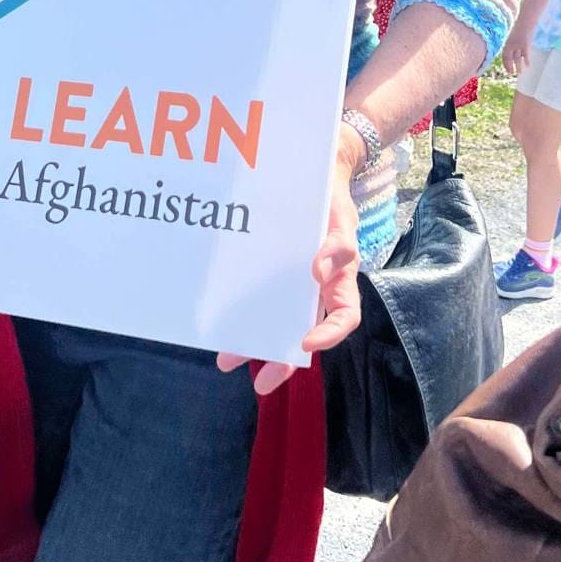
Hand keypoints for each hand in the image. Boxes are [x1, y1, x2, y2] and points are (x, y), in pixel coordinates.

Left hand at [218, 147, 361, 396]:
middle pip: (302, 334)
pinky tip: (216, 326)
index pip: (344, 318)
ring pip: (273, 323)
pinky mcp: (265, 276)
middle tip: (262, 383)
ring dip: (252, 344)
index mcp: (339, 282)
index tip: (306, 345)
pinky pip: (252, 302)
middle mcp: (314, 292)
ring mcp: (288, 287)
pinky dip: (237, 316)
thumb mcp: (341, 217)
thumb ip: (338, 244)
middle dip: (282, 361)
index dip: (329, 336)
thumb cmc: (331, 201)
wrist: (310, 178)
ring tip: (226, 360)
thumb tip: (319, 271)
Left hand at [502, 20, 532, 76]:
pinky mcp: (526, 44)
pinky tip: (528, 66)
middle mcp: (511, 45)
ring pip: (517, 58)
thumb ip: (512, 42)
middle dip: (510, 67)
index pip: (504, 56)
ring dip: (518, 67)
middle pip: (510, 58)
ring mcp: (518, 45)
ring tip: (519, 73)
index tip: (507, 70)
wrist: (526, 19)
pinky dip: (527, 60)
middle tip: (512, 74)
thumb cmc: (520, 25)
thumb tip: (514, 50)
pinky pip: (526, 54)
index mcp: (507, 42)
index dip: (505, 64)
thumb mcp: (513, 34)